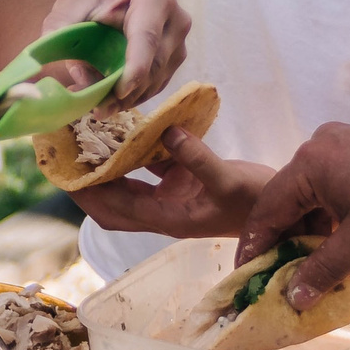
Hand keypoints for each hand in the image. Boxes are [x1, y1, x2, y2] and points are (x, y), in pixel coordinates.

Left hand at [46, 0, 192, 105]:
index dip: (135, 69)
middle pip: (154, 67)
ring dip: (125, 100)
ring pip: (155, 83)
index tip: (119, 92)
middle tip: (94, 109)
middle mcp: (176, 21)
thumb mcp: (69, 7)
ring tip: (95, 105)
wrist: (105, 3)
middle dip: (124, 92)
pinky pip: (154, 88)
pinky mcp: (173, 63)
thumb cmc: (88, 1)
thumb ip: (61, 32)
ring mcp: (179, 44)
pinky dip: (131, 99)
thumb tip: (65, 76)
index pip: (148, 39)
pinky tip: (107, 101)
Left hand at [74, 127, 270, 238]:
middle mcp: (163, 212)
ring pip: (126, 187)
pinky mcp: (182, 184)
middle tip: (63, 156)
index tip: (64, 174)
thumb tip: (166, 130)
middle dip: (86, 186)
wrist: (286, 210)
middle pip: (111, 204)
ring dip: (105, 170)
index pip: (115, 210)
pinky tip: (124, 131)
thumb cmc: (258, 202)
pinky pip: (147, 170)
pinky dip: (133, 156)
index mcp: (168, 218)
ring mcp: (171, 198)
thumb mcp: (229, 180)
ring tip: (84, 142)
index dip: (88, 195)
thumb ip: (198, 157)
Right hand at [240, 120, 349, 307]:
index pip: (267, 210)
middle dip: (282, 245)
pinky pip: (332, 193)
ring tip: (304, 274)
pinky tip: (333, 251)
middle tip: (273, 283)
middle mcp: (318, 150)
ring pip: (311, 200)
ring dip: (308, 236)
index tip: (243, 279)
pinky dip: (329, 222)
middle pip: (287, 204)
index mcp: (310, 164)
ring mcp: (341, 150)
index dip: (254, 248)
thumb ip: (324, 269)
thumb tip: (293, 298)